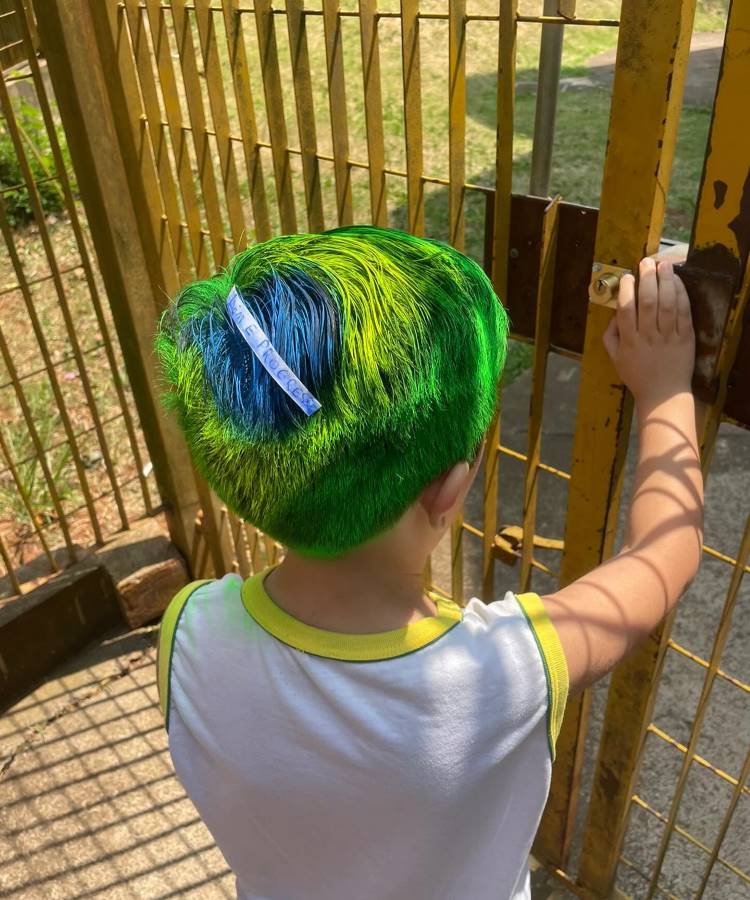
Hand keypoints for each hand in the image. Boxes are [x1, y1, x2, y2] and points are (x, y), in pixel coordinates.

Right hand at [602, 257, 694, 407]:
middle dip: (647, 278)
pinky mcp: (685, 337)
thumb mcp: (616, 359)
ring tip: (664, 265)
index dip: (626, 290)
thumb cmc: (638, 376)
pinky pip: (683, 312)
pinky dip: (681, 295)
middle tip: (646, 262)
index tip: (627, 277)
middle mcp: (648, 336)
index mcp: (629, 341)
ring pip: (667, 304)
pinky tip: (677, 282)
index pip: (626, 309)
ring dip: (665, 281)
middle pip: (648, 301)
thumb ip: (610, 337)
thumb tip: (614, 315)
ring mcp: (668, 336)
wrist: (663, 394)